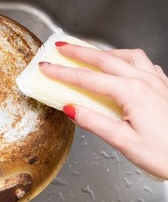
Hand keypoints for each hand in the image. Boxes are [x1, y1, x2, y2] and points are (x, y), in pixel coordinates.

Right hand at [40, 43, 167, 179]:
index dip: (62, 72)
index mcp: (132, 93)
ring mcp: (157, 81)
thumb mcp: (122, 141)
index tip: (46, 67)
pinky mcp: (164, 86)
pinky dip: (125, 59)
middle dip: (79, 51)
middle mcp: (145, 81)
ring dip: (104, 52)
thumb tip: (70, 108)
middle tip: (61, 47)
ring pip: (126, 55)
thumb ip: (94, 122)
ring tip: (89, 54)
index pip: (87, 79)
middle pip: (105, 59)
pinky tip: (121, 66)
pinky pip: (143, 62)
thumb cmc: (165, 154)